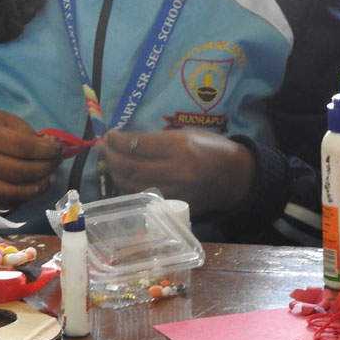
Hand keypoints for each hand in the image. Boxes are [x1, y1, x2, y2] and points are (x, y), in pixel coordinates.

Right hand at [0, 109, 64, 209]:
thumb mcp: (5, 120)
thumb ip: (29, 134)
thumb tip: (52, 148)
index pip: (24, 148)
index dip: (47, 151)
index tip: (59, 149)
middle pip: (22, 172)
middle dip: (47, 168)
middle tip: (57, 161)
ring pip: (15, 193)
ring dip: (39, 187)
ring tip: (50, 177)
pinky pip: (6, 203)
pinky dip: (24, 198)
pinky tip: (34, 188)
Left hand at [99, 128, 254, 214]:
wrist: (236, 178)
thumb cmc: (213, 150)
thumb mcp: (187, 135)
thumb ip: (158, 140)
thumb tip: (127, 142)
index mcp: (179, 147)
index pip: (137, 145)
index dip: (117, 140)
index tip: (109, 134)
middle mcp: (174, 171)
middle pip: (129, 167)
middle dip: (109, 156)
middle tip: (102, 147)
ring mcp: (172, 191)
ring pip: (130, 185)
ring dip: (114, 172)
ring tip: (109, 161)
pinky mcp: (172, 205)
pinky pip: (141, 196)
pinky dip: (127, 186)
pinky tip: (122, 176)